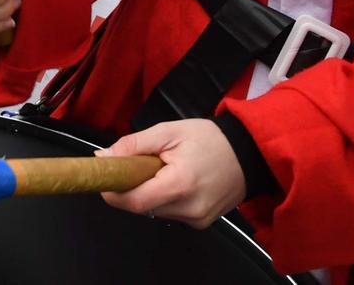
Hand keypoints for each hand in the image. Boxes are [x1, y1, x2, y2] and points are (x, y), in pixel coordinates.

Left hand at [97, 120, 246, 229]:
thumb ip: (133, 145)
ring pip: (155, 211)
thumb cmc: (210, 139)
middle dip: (132, 189)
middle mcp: (190, 209)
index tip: (105, 178)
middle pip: (143, 208)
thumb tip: (105, 157)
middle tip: (137, 166)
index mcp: (180, 185)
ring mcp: (197, 219)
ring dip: (148, 193)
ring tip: (162, 170)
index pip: (135, 201)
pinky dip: (164, 198)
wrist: (248, 153)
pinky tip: (176, 181)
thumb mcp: (168, 131)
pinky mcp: (201, 223)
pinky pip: (170, 213)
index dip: (114, 192)